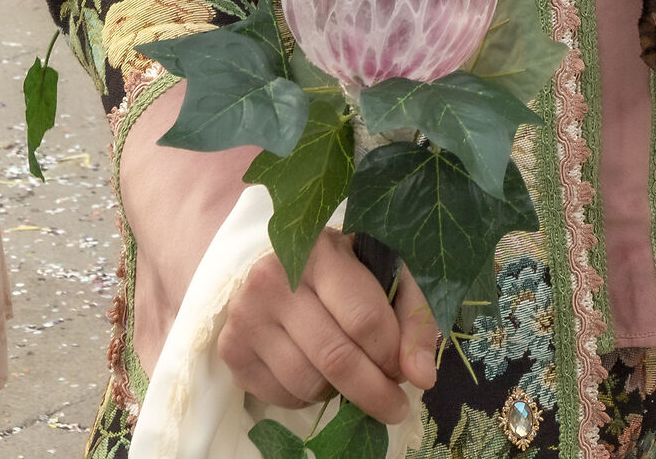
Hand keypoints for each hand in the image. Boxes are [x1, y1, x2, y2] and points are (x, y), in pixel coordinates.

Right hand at [119, 88, 436, 418]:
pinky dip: (308, 398)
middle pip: (336, 358)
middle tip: (395, 406)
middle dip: (375, 391)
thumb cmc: (342, 268)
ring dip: (340, 393)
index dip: (393, 355)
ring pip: (308, 383)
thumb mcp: (384, 272)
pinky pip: (281, 396)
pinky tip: (317, 373)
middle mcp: (273, 279)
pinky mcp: (231, 349)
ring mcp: (245, 315)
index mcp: (319, 249)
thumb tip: (424, 376)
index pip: (364, 318)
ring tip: (351, 375)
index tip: (410, 374)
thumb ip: (413, 317)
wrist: (275, 266)